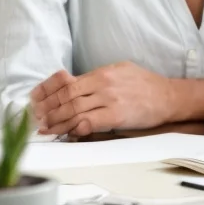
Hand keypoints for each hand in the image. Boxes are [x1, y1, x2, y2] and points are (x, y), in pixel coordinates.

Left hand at [29, 63, 175, 136]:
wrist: (168, 96)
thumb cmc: (145, 84)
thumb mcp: (120, 71)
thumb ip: (98, 78)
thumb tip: (75, 85)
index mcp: (102, 72)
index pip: (67, 83)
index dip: (49, 94)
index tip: (38, 103)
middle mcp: (103, 84)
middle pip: (67, 97)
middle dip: (48, 110)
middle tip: (36, 119)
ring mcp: (110, 100)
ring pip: (74, 111)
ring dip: (57, 122)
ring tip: (45, 129)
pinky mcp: (117, 116)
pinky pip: (90, 122)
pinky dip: (75, 128)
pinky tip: (66, 133)